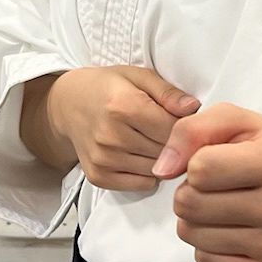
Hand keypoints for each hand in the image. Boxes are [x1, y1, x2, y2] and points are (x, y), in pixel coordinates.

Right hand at [47, 65, 201, 192]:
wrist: (68, 105)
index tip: (185, 120)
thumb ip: (168, 92)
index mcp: (123, 106)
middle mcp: (111, 136)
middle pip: (167, 152)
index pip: (174, 130)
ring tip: (152, 139)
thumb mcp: (139, 76)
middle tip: (168, 129)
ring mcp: (103, 159)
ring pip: (157, 170)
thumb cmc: (107, 88)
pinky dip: (148, 173)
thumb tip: (193, 108)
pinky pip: (142, 184)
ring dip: (163, 159)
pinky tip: (141, 154)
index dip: (186, 126)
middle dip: (175, 143)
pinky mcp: (99, 176)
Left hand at [149, 103, 261, 261]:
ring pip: (193, 235)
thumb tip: (161, 170)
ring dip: (196, 219)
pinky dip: (208, 245)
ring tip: (222, 207)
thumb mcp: (237, 123)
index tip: (215, 161)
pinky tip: (231, 230)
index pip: (200, 168)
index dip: (195, 162)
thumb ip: (192, 130)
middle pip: (190, 204)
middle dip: (190, 192)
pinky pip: (206, 261)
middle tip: (215, 187)